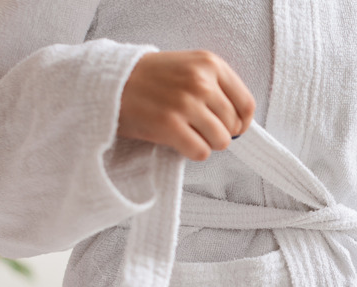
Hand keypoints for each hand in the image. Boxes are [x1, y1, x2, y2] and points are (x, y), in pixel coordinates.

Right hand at [117, 49, 255, 160]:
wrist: (110, 81)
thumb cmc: (149, 77)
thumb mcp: (188, 66)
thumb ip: (215, 86)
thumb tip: (238, 121)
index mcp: (209, 64)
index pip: (246, 103)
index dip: (242, 122)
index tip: (233, 128)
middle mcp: (201, 82)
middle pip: (233, 125)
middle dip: (219, 133)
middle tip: (199, 129)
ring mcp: (186, 103)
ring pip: (220, 141)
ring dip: (207, 143)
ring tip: (189, 134)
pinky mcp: (170, 125)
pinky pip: (201, 152)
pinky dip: (193, 152)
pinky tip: (179, 141)